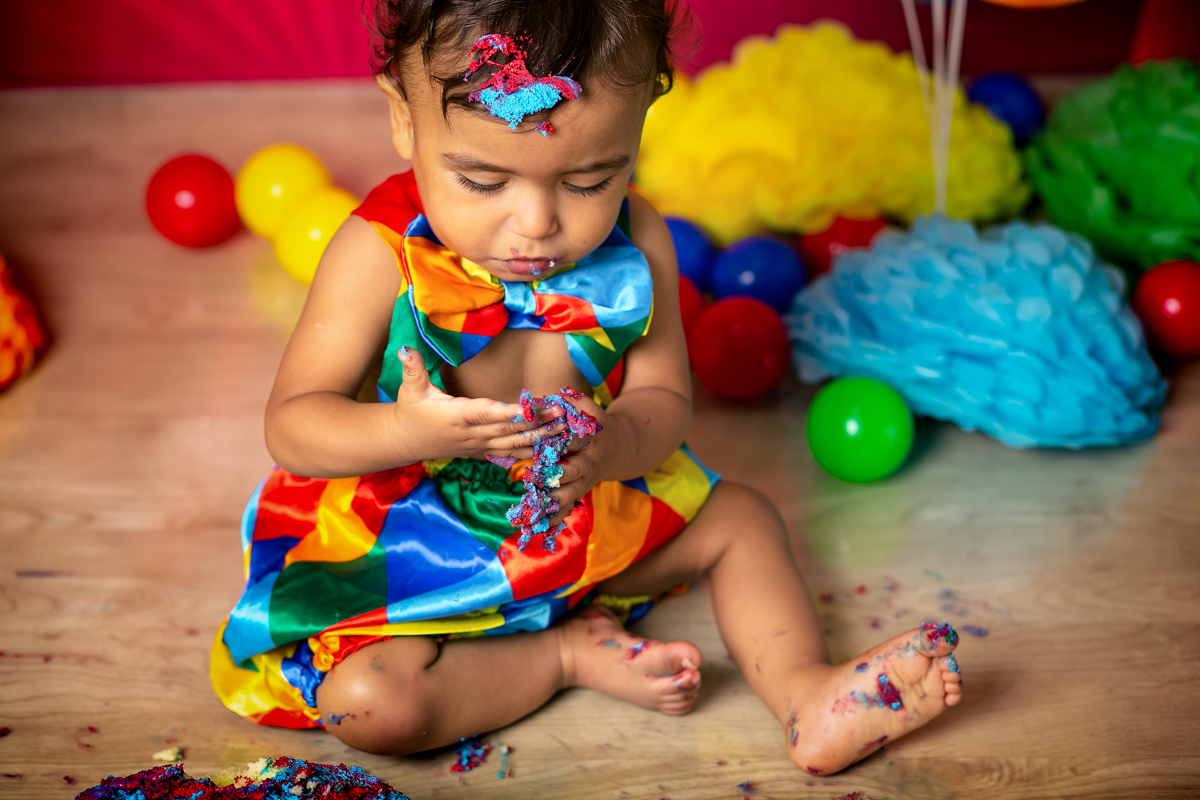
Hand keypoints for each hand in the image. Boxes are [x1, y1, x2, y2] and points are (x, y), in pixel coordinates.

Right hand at [392, 348, 564, 459]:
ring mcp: (479, 445)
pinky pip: (510, 454)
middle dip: (536, 422)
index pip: (486, 413)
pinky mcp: (482, 451)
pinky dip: (530, 452)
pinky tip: (550, 448)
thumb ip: (413, 368)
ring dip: (540, 438)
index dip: (508, 412)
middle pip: (508, 429)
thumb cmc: (410, 410)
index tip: (528, 407)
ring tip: (564, 430)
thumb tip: (406, 348)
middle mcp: (472, 433)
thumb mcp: (409, 388)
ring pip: (514, 444)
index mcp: (458, 415)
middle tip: (561, 414)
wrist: (405, 441)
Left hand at [544, 395, 612, 525]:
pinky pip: (569, 508)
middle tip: (534, 477)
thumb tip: (537, 400)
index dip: (561, 442)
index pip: (576, 440)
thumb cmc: (592, 421)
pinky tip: (538, 527)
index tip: (543, 444)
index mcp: (590, 438)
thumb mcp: (584, 406)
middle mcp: (590, 461)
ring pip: (571, 494)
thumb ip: (564, 402)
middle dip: (556, 476)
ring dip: (554, 502)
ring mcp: (586, 479)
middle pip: (574, 471)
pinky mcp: (581, 492)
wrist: (619, 446)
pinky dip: (555, 519)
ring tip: (535, 507)